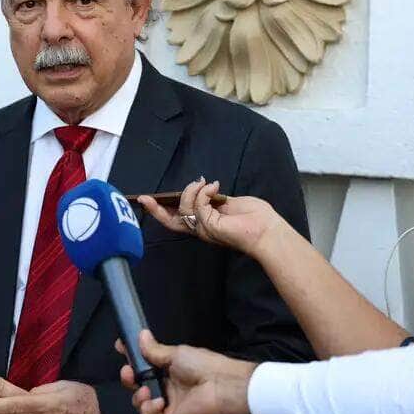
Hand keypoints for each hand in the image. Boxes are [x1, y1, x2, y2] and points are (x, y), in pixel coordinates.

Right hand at [117, 330, 255, 413]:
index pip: (143, 366)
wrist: (220, 384)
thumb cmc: (202, 365)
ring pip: (141, 403)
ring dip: (137, 397)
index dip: (131, 360)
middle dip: (128, 378)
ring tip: (144, 390)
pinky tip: (159, 402)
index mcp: (167, 369)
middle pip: (138, 385)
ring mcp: (167, 403)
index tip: (120, 348)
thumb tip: (140, 335)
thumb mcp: (176, 353)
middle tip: (128, 371)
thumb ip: (154, 349)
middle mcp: (166, 386)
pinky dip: (148, 410)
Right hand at [138, 180, 290, 259]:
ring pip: (184, 206)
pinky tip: (214, 187)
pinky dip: (204, 191)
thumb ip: (212, 198)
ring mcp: (204, 228)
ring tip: (206, 183)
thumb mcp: (228, 202)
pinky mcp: (209, 225)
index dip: (162, 210)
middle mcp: (201, 228)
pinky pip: (197, 204)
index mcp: (204, 224)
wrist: (267, 230)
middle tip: (145, 198)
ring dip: (193, 189)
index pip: (178, 219)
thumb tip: (203, 186)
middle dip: (156, 209)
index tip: (149, 200)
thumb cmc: (254, 218)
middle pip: (170, 221)